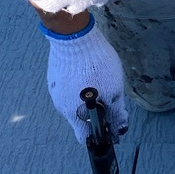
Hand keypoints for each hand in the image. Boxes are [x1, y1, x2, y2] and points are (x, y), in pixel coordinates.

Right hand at [44, 20, 128, 141]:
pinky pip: (68, 90)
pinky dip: (79, 88)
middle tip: (110, 100)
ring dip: (87, 100)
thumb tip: (119, 130)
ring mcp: (56, 91)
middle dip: (96, 115)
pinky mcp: (54, 78)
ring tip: (101, 82)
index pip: (85, 137)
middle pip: (80, 120)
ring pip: (74, 104)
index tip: (111, 128)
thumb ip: (116, 113)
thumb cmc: (96, 65)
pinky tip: (89, 74)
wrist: (74, 36)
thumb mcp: (113, 91)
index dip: (99, 136)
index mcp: (74, 113)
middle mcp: (61, 105)